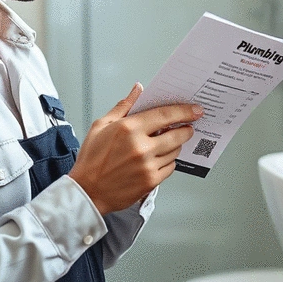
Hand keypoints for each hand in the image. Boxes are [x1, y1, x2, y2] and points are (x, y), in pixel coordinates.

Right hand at [69, 83, 202, 214]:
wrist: (87, 191)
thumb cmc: (91, 159)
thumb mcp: (102, 125)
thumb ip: (124, 106)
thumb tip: (138, 89)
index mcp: (128, 129)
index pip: (165, 115)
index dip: (184, 111)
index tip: (195, 110)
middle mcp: (141, 147)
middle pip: (177, 134)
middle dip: (186, 129)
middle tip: (188, 126)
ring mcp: (147, 165)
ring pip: (175, 151)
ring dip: (176, 145)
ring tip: (168, 142)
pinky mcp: (151, 181)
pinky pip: (170, 167)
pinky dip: (168, 161)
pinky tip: (159, 158)